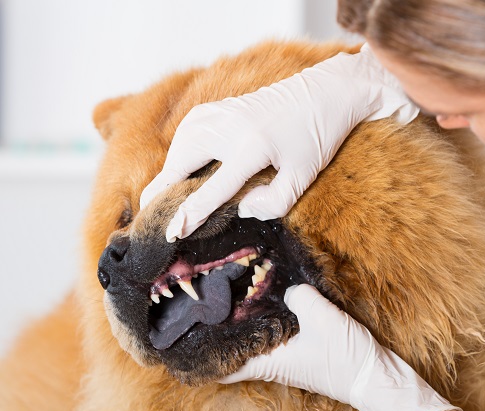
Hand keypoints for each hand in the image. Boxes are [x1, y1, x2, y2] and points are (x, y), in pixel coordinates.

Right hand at [140, 44, 417, 241]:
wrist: (324, 92)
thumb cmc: (317, 138)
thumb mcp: (304, 177)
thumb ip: (274, 202)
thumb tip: (241, 209)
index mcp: (252, 147)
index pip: (212, 188)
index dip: (190, 213)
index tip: (171, 233)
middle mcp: (228, 127)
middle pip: (181, 164)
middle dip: (163, 192)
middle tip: (150, 217)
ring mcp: (219, 113)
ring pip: (179, 147)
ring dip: (169, 173)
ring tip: (162, 199)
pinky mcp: (216, 107)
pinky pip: (186, 133)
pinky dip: (178, 153)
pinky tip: (179, 169)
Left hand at [219, 284, 460, 410]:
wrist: (376, 376)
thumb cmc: (346, 357)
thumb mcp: (321, 319)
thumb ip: (299, 296)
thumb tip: (287, 285)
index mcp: (267, 361)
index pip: (220, 365)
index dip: (199, 354)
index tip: (181, 338)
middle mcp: (272, 362)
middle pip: (233, 349)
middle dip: (218, 330)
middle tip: (203, 302)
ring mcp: (286, 357)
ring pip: (254, 340)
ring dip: (242, 322)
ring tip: (230, 294)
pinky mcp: (302, 350)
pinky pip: (275, 333)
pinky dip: (266, 319)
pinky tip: (270, 298)